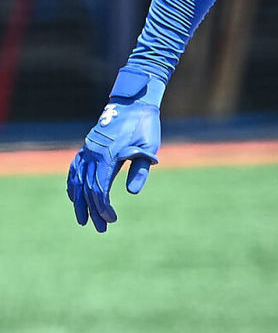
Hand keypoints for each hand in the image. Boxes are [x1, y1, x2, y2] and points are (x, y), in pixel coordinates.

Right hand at [67, 87, 160, 232]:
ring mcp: (88, 148)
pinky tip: (73, 196)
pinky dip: (72, 183)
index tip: (111, 220)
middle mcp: (93, 152)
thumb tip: (131, 192)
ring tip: (83, 220)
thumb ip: (140, 170)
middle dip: (93, 210)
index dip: (103, 206)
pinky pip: (75, 167)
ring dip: (80, 201)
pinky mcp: (88, 146)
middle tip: (101, 229)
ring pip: (78, 179)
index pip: (99, 187)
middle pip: (87, 187)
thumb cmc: (146, 126)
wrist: (135, 103)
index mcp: (107, 154)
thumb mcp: (149, 148)